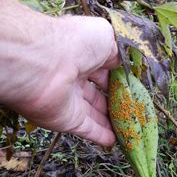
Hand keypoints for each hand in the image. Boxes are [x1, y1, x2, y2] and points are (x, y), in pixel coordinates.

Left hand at [0, 0, 119, 145]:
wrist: (44, 63)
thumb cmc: (76, 43)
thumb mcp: (105, 36)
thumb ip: (115, 51)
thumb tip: (120, 64)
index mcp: (81, 54)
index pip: (102, 69)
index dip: (117, 78)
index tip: (133, 87)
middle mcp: (74, 76)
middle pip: (96, 93)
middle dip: (113, 101)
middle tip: (132, 109)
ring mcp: (69, 100)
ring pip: (93, 113)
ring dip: (109, 120)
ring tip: (129, 128)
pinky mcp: (65, 120)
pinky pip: (87, 129)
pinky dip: (101, 136)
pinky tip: (115, 141)